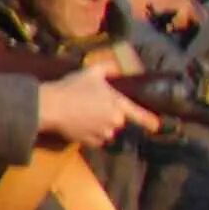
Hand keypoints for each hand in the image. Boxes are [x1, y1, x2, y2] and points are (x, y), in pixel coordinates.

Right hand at [36, 64, 154, 147]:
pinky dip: (90, 135)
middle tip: (93, 106)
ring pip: (107, 131)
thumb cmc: (72, 88)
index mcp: (119, 105)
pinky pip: (95, 140)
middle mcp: (115, 122)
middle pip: (118, 120)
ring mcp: (103, 134)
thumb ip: (109, 68)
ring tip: (84, 115)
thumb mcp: (92, 72)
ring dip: (100, 126)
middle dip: (109, 115)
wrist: (51, 106)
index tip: (157, 126)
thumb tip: (118, 67)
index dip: (150, 121)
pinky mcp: (90, 142)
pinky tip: (80, 125)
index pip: (139, 115)